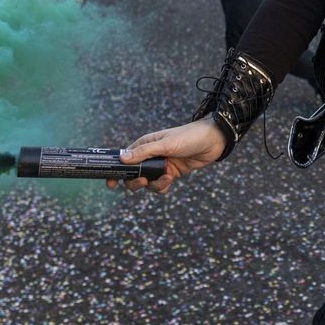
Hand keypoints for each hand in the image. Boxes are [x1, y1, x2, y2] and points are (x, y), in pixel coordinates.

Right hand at [110, 119, 225, 194]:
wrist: (213, 141)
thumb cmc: (188, 136)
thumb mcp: (165, 144)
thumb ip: (144, 152)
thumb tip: (121, 159)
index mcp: (144, 145)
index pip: (124, 159)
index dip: (116, 171)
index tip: (110, 184)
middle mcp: (150, 156)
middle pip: (133, 175)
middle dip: (135, 182)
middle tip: (142, 182)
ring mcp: (161, 165)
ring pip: (148, 183)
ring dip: (154, 184)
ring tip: (167, 178)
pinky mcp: (172, 173)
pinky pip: (160, 186)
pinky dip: (163, 187)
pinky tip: (170, 181)